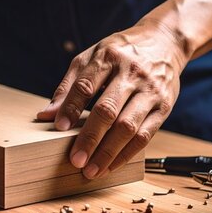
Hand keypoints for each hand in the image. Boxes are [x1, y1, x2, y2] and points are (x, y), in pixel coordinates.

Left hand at [37, 20, 187, 178]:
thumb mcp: (91, 57)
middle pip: (108, 110)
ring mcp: (150, 91)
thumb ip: (69, 86)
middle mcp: (131, 73)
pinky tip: (111, 165)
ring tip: (92, 170)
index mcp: (108, 58)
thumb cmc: (121, 53)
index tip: (59, 128)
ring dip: (108, 152)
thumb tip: (46, 115)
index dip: (71, 108)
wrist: (165, 41)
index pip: (86, 85)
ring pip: (128, 127)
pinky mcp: (164, 107)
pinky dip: (127, 154)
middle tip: (75, 160)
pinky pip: (145, 135)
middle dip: (90, 138)